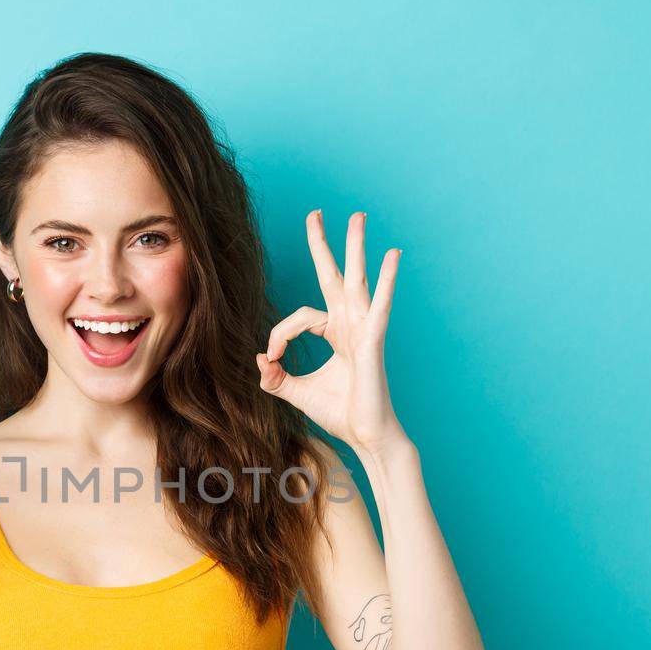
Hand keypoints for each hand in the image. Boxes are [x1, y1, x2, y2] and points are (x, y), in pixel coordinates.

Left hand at [255, 210, 409, 453]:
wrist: (365, 436)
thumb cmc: (339, 413)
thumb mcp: (295, 392)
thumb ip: (274, 377)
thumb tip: (258, 359)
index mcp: (334, 332)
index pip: (299, 317)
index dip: (279, 335)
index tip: (272, 360)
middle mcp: (349, 324)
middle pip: (333, 276)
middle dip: (323, 244)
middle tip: (315, 213)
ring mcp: (363, 329)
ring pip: (356, 280)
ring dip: (355, 247)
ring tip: (357, 216)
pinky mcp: (373, 341)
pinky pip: (379, 305)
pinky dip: (387, 280)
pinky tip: (393, 255)